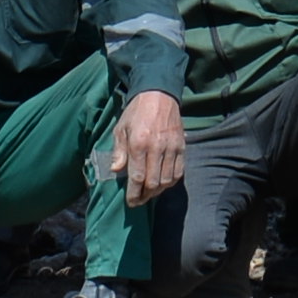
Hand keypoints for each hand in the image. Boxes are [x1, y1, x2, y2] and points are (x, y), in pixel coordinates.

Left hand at [107, 89, 184, 205]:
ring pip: (166, 180)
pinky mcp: (181, 147)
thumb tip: (116, 170)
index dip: (134, 194)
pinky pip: (178, 172)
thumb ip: (118, 151)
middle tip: (138, 200)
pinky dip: (170, 182)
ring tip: (149, 193)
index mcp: (138, 143)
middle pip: (153, 183)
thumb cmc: (136, 113)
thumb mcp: (120, 129)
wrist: (158, 96)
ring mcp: (171, 148)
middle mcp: (156, 147)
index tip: (130, 202)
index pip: (137, 177)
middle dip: (145, 196)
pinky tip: (162, 183)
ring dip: (157, 191)